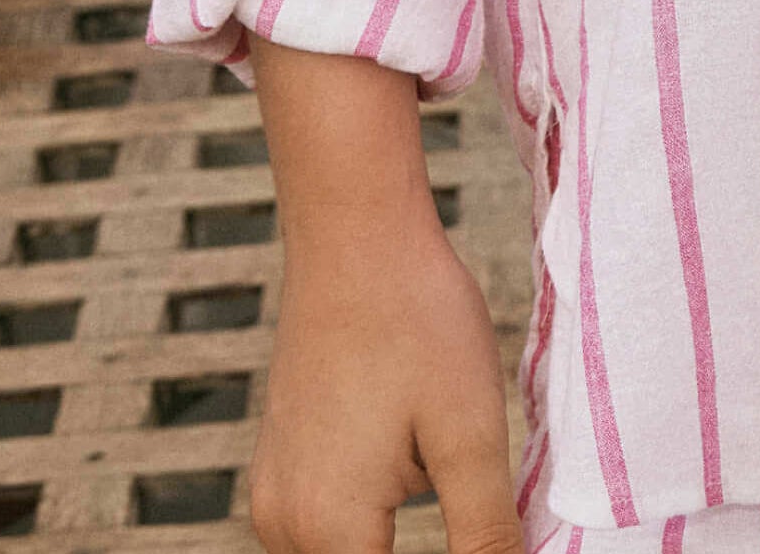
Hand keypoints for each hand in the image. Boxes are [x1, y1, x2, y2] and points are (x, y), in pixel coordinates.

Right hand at [240, 31, 519, 553]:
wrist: (357, 238)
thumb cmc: (417, 322)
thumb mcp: (471, 434)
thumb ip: (485, 534)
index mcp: (330, 530)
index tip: (483, 534)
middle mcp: (283, 527)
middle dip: (426, 550)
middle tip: (461, 483)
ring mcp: (274, 495)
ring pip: (348, 552)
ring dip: (395, 535)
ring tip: (434, 451)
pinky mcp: (279, 465)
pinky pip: (330, 517)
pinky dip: (375, 504)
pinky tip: (409, 438)